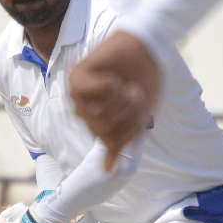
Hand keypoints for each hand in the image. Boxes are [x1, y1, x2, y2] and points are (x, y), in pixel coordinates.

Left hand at [68, 30, 159, 169]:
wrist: (146, 51)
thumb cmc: (141, 83)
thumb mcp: (135, 118)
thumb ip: (121, 141)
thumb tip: (108, 170)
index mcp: (94, 122)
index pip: (108, 141)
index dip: (129, 128)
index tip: (140, 112)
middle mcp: (81, 109)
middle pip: (104, 131)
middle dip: (126, 115)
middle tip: (134, 96)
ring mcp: (76, 94)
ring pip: (100, 115)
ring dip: (121, 101)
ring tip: (126, 87)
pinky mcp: (77, 76)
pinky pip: (97, 94)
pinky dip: (112, 87)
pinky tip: (114, 78)